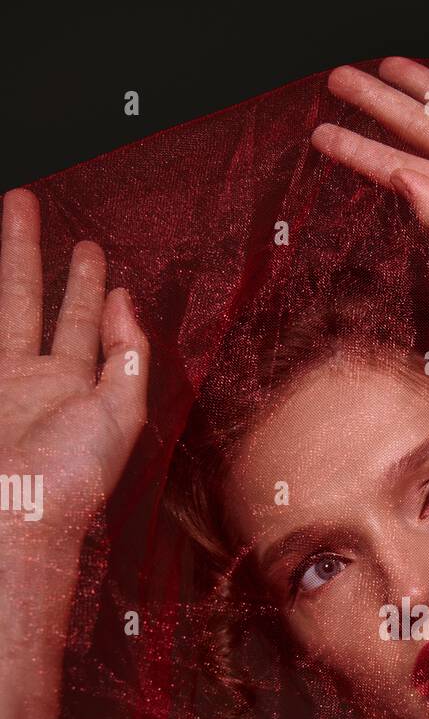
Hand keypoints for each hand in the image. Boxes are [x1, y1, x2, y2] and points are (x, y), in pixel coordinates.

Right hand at [0, 189, 148, 559]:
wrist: (14, 515)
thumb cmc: (72, 477)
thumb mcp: (119, 415)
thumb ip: (127, 357)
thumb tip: (124, 301)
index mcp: (75, 389)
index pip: (81, 326)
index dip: (88, 291)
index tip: (95, 256)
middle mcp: (30, 381)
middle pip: (25, 301)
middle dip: (27, 253)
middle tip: (23, 203)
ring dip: (3, 261)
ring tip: (5, 208)